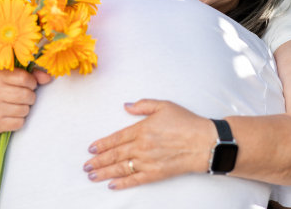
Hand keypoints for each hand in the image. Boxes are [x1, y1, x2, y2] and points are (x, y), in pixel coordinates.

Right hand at [0, 67, 51, 132]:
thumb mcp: (9, 75)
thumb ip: (31, 73)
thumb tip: (49, 77)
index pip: (24, 78)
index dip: (32, 82)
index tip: (29, 84)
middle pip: (27, 95)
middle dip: (30, 96)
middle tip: (23, 96)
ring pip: (24, 110)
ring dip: (25, 108)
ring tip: (15, 105)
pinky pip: (19, 123)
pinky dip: (19, 120)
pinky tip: (10, 115)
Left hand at [83, 99, 215, 189]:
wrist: (204, 142)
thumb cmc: (186, 122)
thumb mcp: (164, 105)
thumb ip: (143, 105)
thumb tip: (126, 106)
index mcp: (142, 129)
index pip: (116, 138)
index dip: (102, 144)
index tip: (91, 148)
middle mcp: (142, 146)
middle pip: (115, 155)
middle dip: (98, 161)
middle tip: (86, 165)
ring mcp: (148, 162)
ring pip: (121, 168)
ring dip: (104, 172)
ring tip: (92, 175)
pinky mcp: (155, 173)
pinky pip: (135, 180)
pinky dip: (122, 183)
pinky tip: (111, 185)